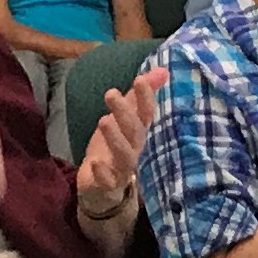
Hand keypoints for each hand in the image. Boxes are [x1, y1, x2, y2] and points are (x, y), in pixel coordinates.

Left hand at [76, 64, 167, 221]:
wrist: (101, 187)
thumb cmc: (113, 147)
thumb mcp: (124, 118)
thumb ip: (139, 96)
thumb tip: (162, 70)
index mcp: (138, 132)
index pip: (146, 114)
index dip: (146, 98)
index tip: (140, 79)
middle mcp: (134, 149)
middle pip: (134, 132)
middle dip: (125, 112)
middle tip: (110, 93)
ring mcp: (122, 168)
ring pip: (124, 154)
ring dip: (115, 138)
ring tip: (103, 121)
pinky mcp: (107, 184)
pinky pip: (108, 181)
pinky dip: (103, 173)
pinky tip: (96, 163)